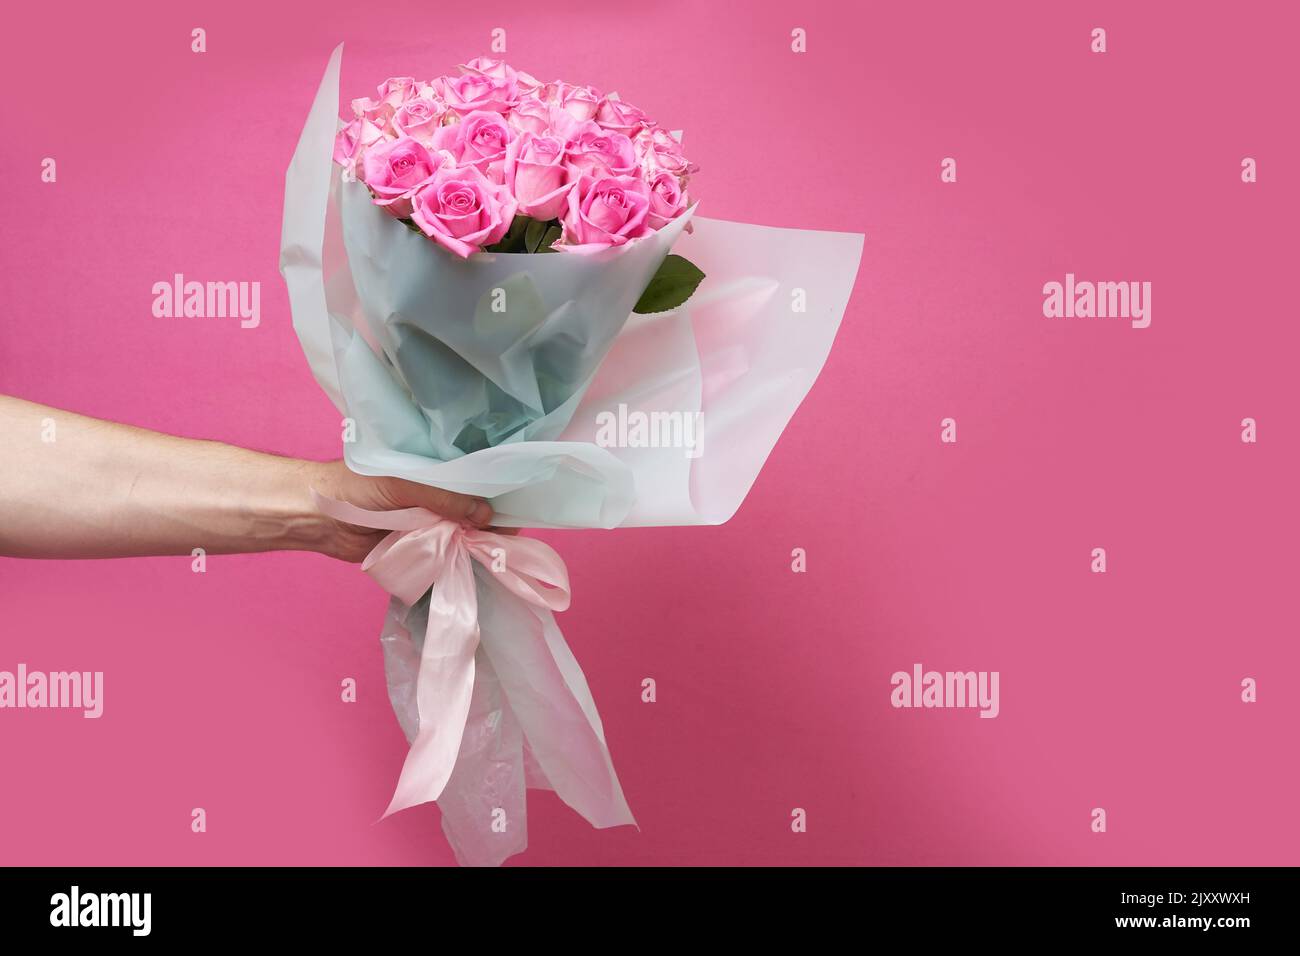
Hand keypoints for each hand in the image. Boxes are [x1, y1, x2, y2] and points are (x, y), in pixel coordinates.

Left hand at [305, 459, 494, 562]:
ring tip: (500, 552)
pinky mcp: (418, 548)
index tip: (519, 504)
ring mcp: (427, 522)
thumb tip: (487, 515)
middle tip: (512, 535)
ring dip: (478, 542)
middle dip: (492, 521)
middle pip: (474, 508)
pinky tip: (479, 564)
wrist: (317, 519)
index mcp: (433, 470)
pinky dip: (460, 559)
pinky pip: (446, 554)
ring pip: (463, 533)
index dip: (497, 489)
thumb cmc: (356, 488)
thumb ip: (445, 499)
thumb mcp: (404, 485)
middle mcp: (435, 495)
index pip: (475, 477)